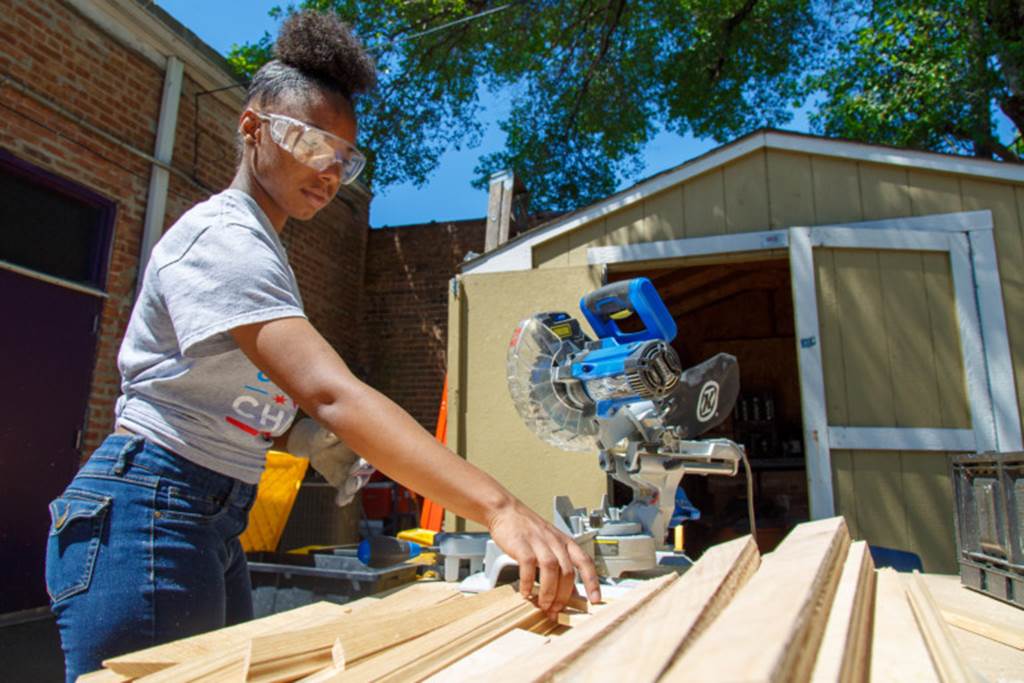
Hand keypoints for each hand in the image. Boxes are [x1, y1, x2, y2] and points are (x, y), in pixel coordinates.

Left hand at [286, 418, 375, 506]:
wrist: (317, 447)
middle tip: (353, 479)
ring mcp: (354, 474)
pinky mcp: (344, 483)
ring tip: (347, 491)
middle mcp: (361, 462)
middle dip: (361, 477)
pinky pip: (346, 492)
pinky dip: (345, 498)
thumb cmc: (325, 436)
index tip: (356, 466)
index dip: (364, 463)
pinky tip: (341, 501)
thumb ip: (328, 433)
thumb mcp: (324, 433)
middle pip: (366, 471)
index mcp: (361, 447)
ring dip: (353, 488)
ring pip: (358, 482)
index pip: (368, 455)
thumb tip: (331, 433)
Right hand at [485, 499, 600, 618]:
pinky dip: (528, 582)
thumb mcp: (550, 544)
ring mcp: (539, 542)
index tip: (595, 599)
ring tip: (543, 605)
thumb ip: (561, 566)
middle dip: (563, 595)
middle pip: (568, 571)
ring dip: (549, 591)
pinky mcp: (522, 544)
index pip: (585, 562)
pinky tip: (526, 592)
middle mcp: (555, 542)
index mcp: (565, 542)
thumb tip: (572, 592)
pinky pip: (529, 566)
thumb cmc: (528, 530)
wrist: (506, 511)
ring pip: (551, 569)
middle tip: (556, 610)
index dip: (592, 581)